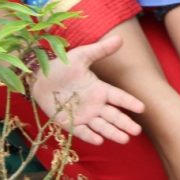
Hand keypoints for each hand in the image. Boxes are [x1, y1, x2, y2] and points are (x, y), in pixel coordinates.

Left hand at [30, 34, 144, 144]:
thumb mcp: (81, 56)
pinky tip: (99, 141)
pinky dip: (90, 136)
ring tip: (124, 140)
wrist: (37, 77)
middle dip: (125, 124)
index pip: (119, 97)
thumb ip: (101, 50)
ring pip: (102, 126)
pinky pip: (82, 131)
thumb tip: (120, 38)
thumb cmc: (61, 66)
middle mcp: (95, 104)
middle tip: (137, 131)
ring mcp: (83, 115)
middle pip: (114, 116)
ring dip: (113, 133)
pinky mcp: (70, 123)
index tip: (141, 108)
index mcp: (100, 89)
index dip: (129, 102)